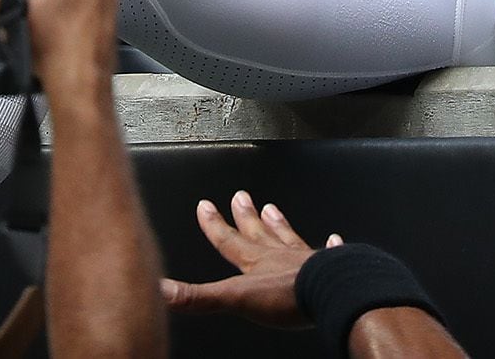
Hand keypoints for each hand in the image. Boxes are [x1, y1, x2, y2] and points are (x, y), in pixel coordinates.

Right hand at [162, 189, 333, 324]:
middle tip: (241, 196)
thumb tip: (160, 290)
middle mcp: (278, 256)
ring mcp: (304, 261)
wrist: (330, 290)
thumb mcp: (234, 297)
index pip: (229, 240)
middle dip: (245, 215)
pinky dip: (330, 247)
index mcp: (256, 262)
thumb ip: (197, 296)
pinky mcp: (329, 270)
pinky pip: (328, 254)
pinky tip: (334, 239)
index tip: (206, 206)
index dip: (214, 225)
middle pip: (258, 232)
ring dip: (278, 224)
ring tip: (273, 209)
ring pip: (288, 237)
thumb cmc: (286, 296)